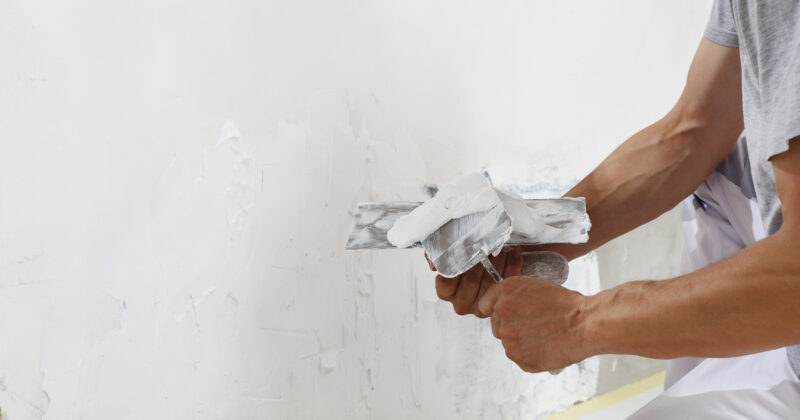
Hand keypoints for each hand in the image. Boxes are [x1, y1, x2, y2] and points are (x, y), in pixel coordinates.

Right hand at [430, 247, 521, 316]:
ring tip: (501, 247)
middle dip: (479, 261)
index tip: (464, 250)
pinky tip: (513, 254)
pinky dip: (512, 267)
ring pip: (489, 284)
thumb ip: (435, 255)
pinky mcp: (499, 302)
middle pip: (470, 282)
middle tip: (486, 243)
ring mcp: (481, 306)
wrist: (486, 262)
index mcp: (446, 293)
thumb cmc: (464, 258)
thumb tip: (435, 265)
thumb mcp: (445, 252)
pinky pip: (507, 285)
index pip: (446, 283)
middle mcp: (462, 303)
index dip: (456, 266)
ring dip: (498, 262)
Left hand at [477, 276, 591, 372]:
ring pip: (509, 343)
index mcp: (505, 291)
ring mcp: (507, 336)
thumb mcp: (536, 286)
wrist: (584, 324)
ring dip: (522, 342)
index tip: (503, 317)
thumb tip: (504, 306)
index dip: (496, 311)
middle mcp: (501, 312)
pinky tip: (546, 347)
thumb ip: (514, 295)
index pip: (485, 304)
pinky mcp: (517, 356)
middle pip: (497, 326)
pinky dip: (531, 356)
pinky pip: (519, 358)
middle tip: (535, 326)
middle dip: (512, 327)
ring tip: (545, 336)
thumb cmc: (567, 305)